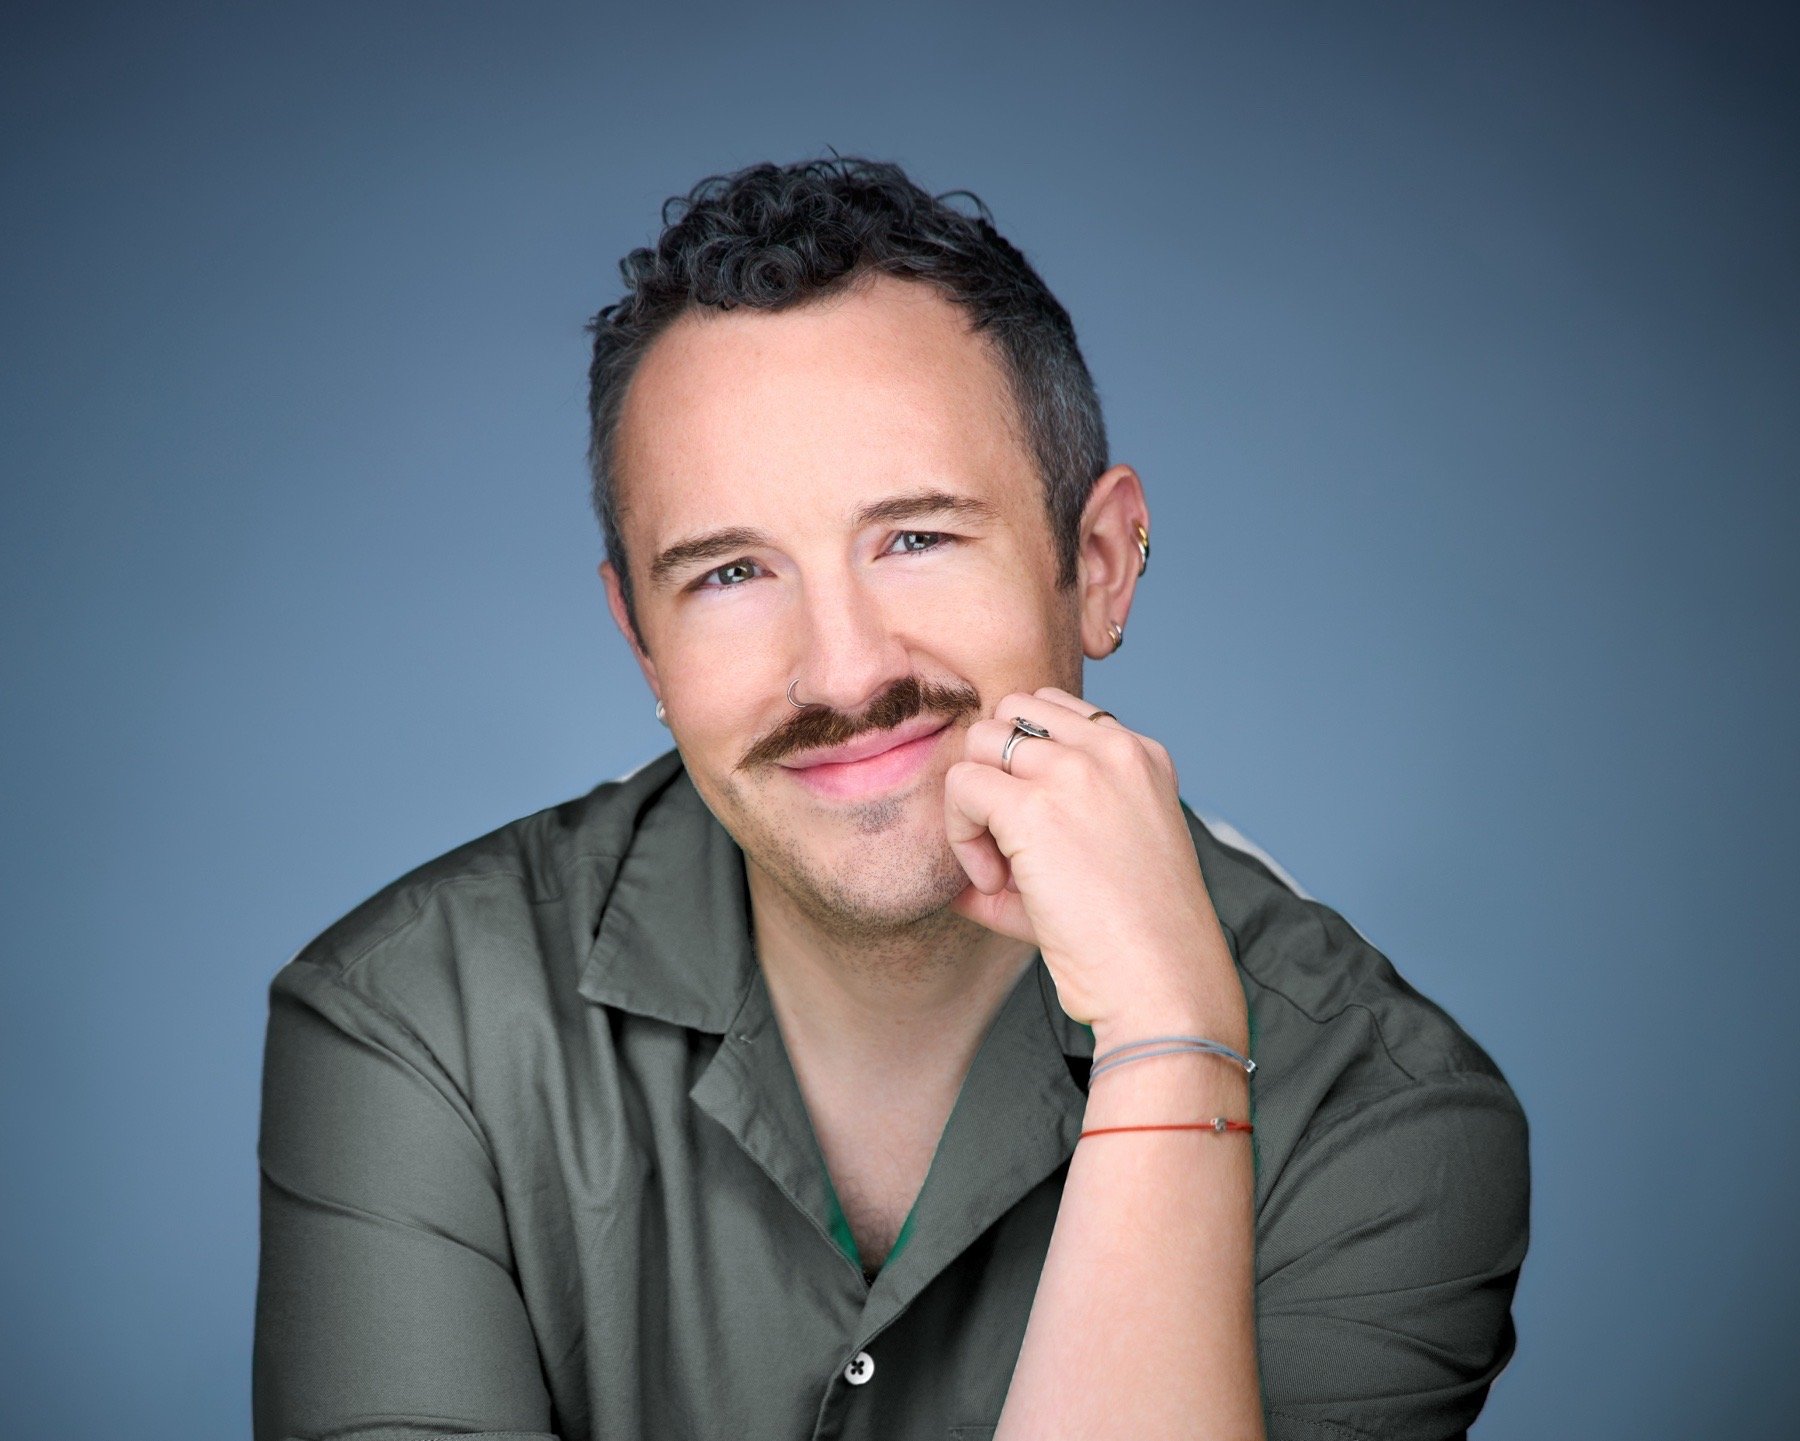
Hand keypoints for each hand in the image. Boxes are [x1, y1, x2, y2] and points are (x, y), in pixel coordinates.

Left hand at [942, 686, 1241, 1036]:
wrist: (1163, 982)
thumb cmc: (1136, 938)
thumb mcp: (1101, 859)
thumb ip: (1045, 831)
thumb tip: (963, 860)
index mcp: (1141, 756)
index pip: (1053, 710)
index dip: (1022, 765)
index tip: (1034, 830)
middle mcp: (1112, 751)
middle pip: (1009, 714)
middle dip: (994, 772)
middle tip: (1009, 846)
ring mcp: (1075, 773)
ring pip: (978, 741)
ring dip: (973, 802)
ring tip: (1000, 867)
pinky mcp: (1035, 807)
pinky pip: (962, 786)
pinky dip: (961, 834)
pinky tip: (995, 881)